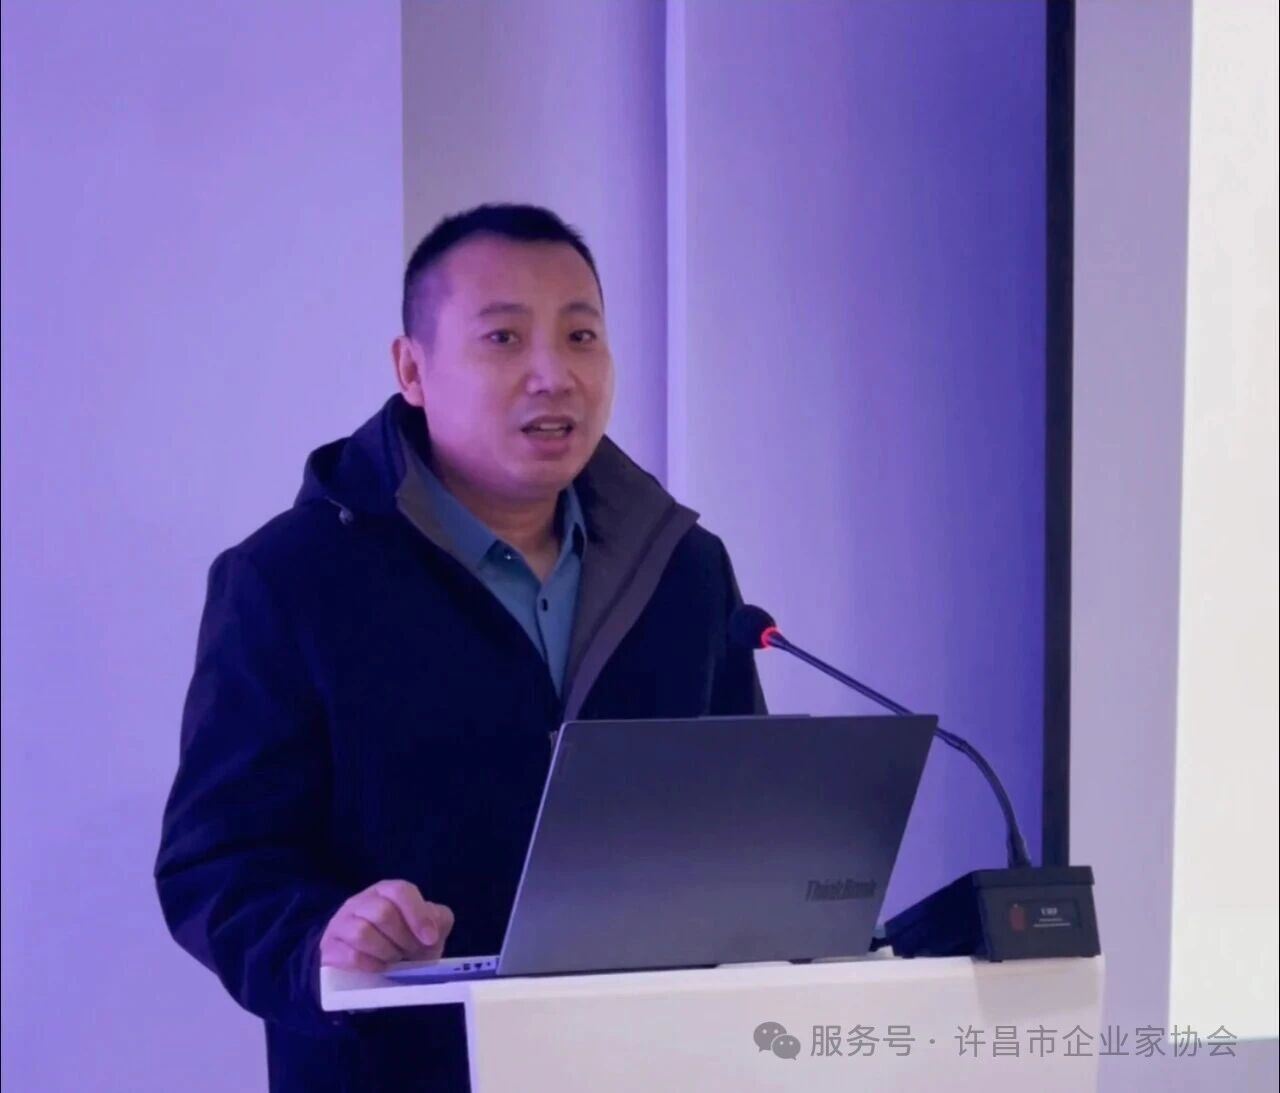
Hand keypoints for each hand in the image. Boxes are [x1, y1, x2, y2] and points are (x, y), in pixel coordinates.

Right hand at [319, 879, 454, 971]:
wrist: (367, 963)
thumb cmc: (402, 941)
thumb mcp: (424, 930)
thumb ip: (438, 921)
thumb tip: (435, 924)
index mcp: (387, 891)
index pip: (400, 891)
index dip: (418, 915)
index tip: (430, 939)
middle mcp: (362, 901)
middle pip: (382, 913)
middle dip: (402, 938)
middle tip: (410, 953)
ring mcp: (342, 922)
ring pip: (362, 932)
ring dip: (386, 952)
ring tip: (394, 960)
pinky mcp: (330, 947)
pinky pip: (349, 955)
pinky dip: (370, 965)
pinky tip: (379, 968)